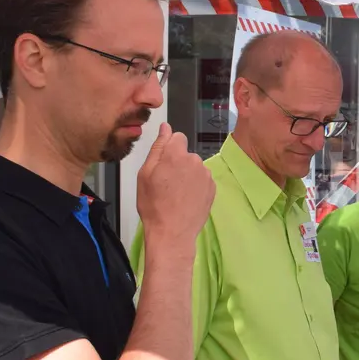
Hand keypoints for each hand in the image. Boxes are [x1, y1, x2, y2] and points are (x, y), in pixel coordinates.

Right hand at [137, 122, 214, 248]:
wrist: (172, 232)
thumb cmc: (154, 205)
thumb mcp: (145, 173)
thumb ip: (158, 147)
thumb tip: (165, 127)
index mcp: (176, 154)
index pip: (177, 137)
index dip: (169, 149)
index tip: (163, 164)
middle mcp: (195, 161)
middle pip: (186, 154)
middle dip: (177, 163)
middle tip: (165, 183)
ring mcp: (206, 175)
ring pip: (195, 167)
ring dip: (187, 175)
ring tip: (175, 194)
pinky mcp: (213, 188)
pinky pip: (202, 180)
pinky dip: (195, 186)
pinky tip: (185, 199)